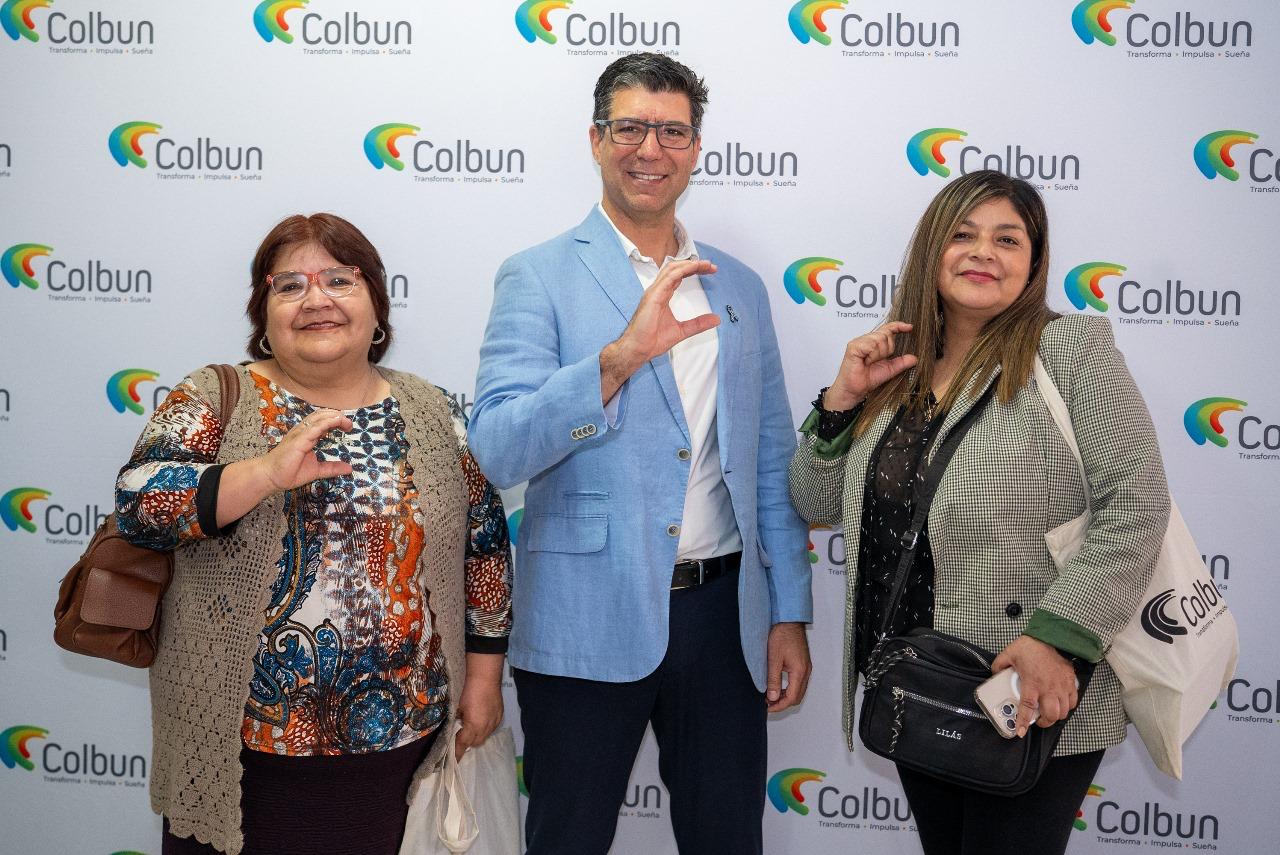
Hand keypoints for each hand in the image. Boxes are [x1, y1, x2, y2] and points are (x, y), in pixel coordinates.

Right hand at [259, 409, 354, 491]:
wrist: (271, 477)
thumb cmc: (289, 472)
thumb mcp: (317, 470)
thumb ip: (332, 468)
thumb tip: (349, 469)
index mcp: (307, 435)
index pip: (322, 421)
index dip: (336, 419)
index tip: (348, 426)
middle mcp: (303, 431)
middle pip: (321, 415)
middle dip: (336, 415)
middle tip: (349, 423)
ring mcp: (300, 434)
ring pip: (318, 418)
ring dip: (334, 416)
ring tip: (345, 420)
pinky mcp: (298, 440)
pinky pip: (314, 428)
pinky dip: (327, 422)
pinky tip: (336, 421)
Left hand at [455, 653, 504, 759]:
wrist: (485, 677)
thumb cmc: (469, 691)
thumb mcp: (458, 707)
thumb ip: (457, 721)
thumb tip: (455, 728)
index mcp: (473, 726)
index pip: (462, 744)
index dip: (457, 753)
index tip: (452, 760)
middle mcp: (485, 728)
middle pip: (475, 743)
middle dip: (466, 743)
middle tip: (459, 736)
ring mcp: (494, 723)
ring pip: (484, 737)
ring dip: (476, 736)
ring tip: (470, 728)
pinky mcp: (500, 717)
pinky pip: (491, 729)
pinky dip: (484, 729)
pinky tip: (480, 721)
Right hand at [600, 258, 719, 402]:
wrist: (639, 349)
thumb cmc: (652, 340)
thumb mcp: (683, 330)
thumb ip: (699, 323)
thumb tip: (716, 319)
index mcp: (663, 295)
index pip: (679, 276)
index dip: (693, 270)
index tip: (709, 270)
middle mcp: (658, 290)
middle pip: (676, 269)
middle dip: (694, 264)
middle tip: (711, 265)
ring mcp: (654, 292)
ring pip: (672, 269)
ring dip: (689, 264)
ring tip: (704, 264)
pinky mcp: (653, 296)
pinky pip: (668, 278)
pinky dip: (681, 270)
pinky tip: (692, 268)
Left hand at [766, 622, 811, 712]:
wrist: (789, 620)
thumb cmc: (782, 635)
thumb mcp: (773, 659)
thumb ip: (773, 680)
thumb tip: (772, 697)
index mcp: (800, 671)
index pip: (792, 698)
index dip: (779, 706)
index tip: (768, 708)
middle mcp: (806, 671)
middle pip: (797, 696)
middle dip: (783, 703)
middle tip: (768, 703)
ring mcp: (806, 667)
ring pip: (798, 690)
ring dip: (786, 696)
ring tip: (771, 695)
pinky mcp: (803, 663)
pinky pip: (798, 682)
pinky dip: (789, 688)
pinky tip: (778, 686)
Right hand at [822, 322, 918, 411]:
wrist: (855, 390)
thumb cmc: (867, 379)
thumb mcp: (890, 370)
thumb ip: (901, 363)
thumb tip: (914, 358)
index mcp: (874, 342)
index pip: (888, 328)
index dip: (898, 326)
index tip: (909, 327)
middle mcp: (866, 339)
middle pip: (886, 334)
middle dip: (886, 350)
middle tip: (877, 361)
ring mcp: (859, 342)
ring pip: (879, 339)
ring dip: (878, 354)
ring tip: (869, 362)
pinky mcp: (853, 346)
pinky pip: (870, 345)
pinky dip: (872, 356)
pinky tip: (865, 361)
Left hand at [991, 636, 1078, 737]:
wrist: (1049, 636)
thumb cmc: (1029, 646)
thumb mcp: (1008, 655)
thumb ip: (999, 667)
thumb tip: (995, 676)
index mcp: (1032, 683)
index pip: (1027, 708)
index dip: (1023, 722)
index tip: (1020, 732)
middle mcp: (1048, 688)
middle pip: (1051, 715)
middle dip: (1044, 722)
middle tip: (1038, 721)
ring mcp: (1061, 686)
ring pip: (1064, 711)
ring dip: (1056, 716)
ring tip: (1049, 713)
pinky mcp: (1071, 682)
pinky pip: (1073, 701)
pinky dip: (1068, 706)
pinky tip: (1061, 704)